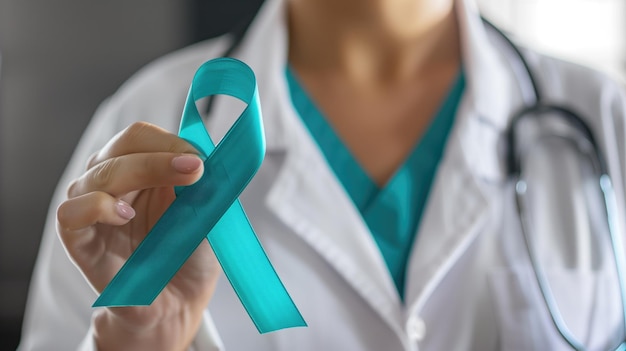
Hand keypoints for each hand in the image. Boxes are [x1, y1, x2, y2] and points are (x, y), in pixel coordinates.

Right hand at [57, 122, 219, 350]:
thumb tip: (206, 155)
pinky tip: (125, 216)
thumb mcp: (207, 212)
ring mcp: (95, 211)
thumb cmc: (190, 254)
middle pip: (120, 147)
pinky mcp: (81, 242)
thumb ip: (203, 183)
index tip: (200, 159)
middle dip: (160, 154)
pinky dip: (96, 206)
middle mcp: (114, 184)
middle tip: (194, 167)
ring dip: (138, 171)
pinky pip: (71, 214)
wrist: (179, 302)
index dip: (169, 141)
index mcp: (143, 170)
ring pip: (96, 173)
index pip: (141, 137)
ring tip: (174, 186)